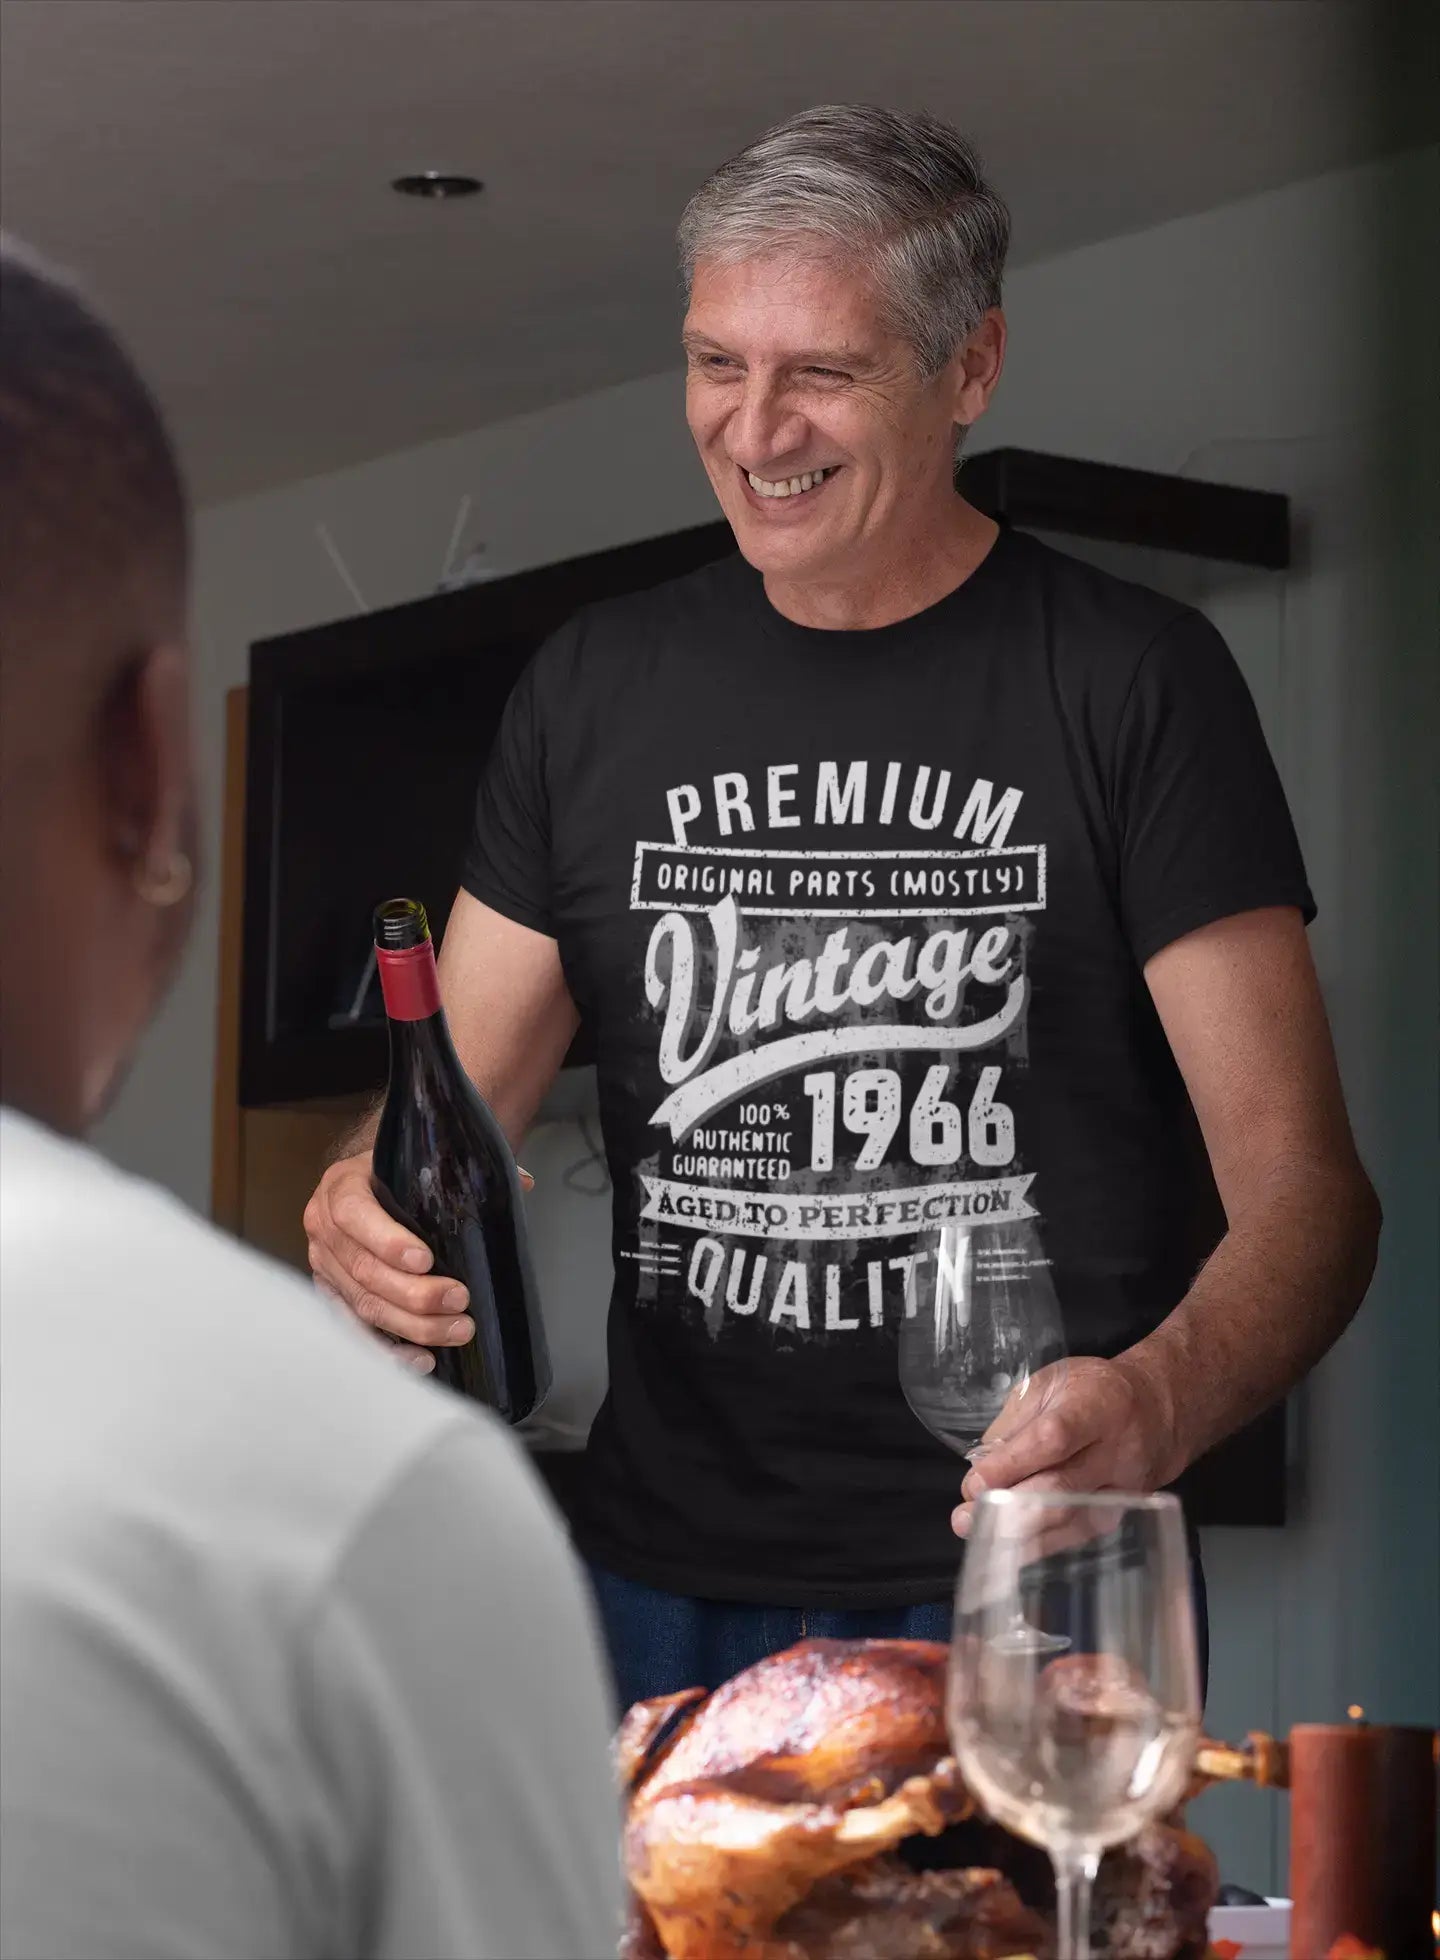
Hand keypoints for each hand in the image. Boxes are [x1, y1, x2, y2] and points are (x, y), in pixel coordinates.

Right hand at [303, 1153, 534, 1372]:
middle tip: (460, 1300)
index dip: (388, 1242)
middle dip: (414, 1293)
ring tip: (457, 1330)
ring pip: (363, 1304)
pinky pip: (357, 1330)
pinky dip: (390, 1350)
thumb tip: (522, 1182)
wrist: (365, 1184)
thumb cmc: (399, 1176)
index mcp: (342, 1187)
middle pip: (364, 1270)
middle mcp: (325, 1228)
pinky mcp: (333, 1296)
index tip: (427, 1260)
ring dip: (412, 1325)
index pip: (355, 1215)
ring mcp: (325, 1266)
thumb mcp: (420, 1162)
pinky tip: (422, 1359)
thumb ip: (465, 1170)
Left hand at [950, 1354, 1178, 1538]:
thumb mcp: (1053, 1383)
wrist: (1159, 1411)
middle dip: (1008, 1505)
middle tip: (965, 1516)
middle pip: (1063, 1487)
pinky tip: (1008, 1550)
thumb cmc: (1095, 1391)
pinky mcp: (1122, 1514)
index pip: (1054, 1439)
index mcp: (1098, 1406)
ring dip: (1019, 1532)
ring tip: (975, 1532)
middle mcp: (1117, 1451)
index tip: (976, 1481)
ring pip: (1071, 1519)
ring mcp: (1124, 1488)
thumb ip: (1016, 1420)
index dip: (1013, 1463)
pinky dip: (1041, 1546)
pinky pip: (1079, 1535)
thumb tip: (982, 1464)